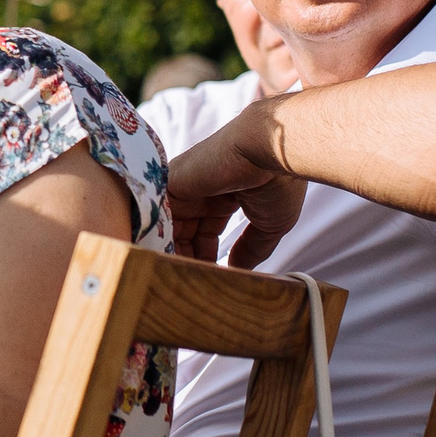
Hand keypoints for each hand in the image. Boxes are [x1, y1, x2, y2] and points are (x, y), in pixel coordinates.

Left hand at [166, 107, 306, 269]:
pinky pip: (158, 218)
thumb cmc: (278, 181)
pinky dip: (162, 240)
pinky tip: (167, 261)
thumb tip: (239, 271)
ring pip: (168, 228)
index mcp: (222, 195)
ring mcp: (183, 185)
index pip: (203, 233)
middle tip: (187, 285)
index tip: (210, 280)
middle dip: (185, 260)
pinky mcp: (169, 184)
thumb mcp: (269, 223)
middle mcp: (199, 189)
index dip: (204, 257)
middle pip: (182, 232)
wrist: (271, 150)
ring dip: (172, 255)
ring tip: (179, 280)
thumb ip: (251, 248)